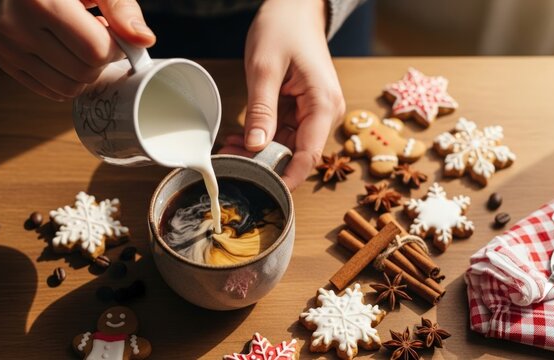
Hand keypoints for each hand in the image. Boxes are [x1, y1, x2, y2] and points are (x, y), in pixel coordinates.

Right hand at [0, 0, 155, 100]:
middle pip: (84, 73)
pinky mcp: (7, 61)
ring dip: (85, 73)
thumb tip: (143, 40)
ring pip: (68, 89)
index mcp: (41, 2)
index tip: (115, 34)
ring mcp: (9, 47)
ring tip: (79, 43)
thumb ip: (122, 9)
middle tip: (97, 36)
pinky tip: (66, 53)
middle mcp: (17, 26)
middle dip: (101, 60)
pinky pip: (52, 91)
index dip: (116, 47)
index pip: (95, 50)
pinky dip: (67, 79)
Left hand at [219, 0, 344, 190]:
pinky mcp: (303, 110)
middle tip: (228, 161)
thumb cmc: (284, 28)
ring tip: (228, 148)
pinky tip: (239, 138)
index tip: (260, 190)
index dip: (286, 178)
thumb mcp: (265, 68)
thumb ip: (261, 110)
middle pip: (296, 154)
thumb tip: (254, 147)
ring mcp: (315, 113)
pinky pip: (283, 134)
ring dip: (258, 152)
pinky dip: (261, 138)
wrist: (295, 8)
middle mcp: (325, 113)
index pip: (309, 156)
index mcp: (324, 104)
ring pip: (287, 147)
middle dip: (263, 163)